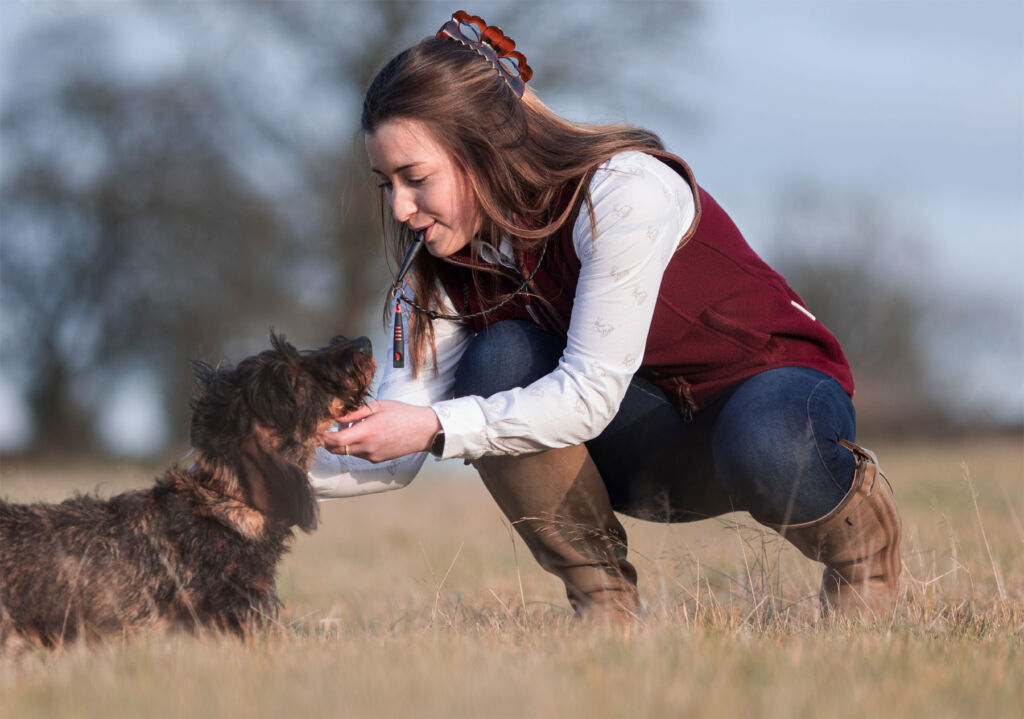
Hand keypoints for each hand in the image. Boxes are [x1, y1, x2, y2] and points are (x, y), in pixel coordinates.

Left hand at [321, 400, 441, 462]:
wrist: (423, 431)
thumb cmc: (402, 414)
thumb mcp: (377, 407)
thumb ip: (354, 412)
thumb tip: (335, 415)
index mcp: (367, 432)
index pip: (336, 441)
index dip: (323, 436)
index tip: (318, 428)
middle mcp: (368, 448)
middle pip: (336, 450)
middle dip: (327, 441)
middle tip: (326, 428)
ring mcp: (372, 456)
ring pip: (346, 452)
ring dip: (342, 442)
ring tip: (350, 426)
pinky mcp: (377, 459)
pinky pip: (358, 454)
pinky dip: (354, 446)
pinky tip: (362, 433)